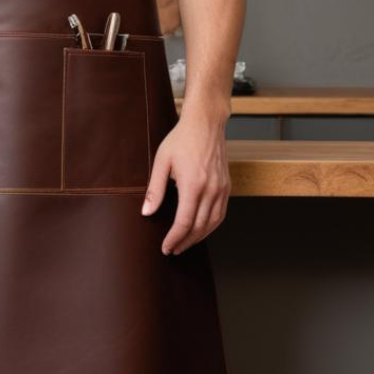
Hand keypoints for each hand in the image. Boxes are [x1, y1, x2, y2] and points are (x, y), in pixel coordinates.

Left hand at [140, 109, 229, 254]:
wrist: (206, 123)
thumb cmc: (181, 139)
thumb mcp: (162, 161)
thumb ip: (155, 189)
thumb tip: (146, 212)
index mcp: (193, 184)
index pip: (184, 222)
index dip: (174, 239)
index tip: (165, 248)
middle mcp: (211, 190)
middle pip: (199, 227)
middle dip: (184, 242)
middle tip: (172, 250)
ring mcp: (222, 189)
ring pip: (212, 223)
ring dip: (198, 238)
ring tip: (184, 244)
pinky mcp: (227, 187)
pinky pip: (221, 214)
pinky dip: (211, 226)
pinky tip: (200, 229)